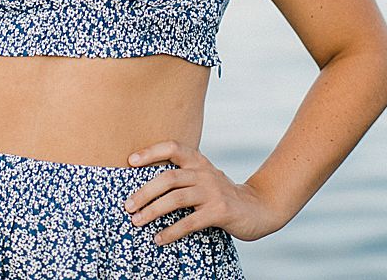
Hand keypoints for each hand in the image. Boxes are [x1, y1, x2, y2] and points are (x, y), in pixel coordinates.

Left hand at [124, 140, 286, 244]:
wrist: (259, 208)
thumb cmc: (222, 195)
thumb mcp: (204, 179)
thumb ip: (184, 177)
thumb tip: (145, 186)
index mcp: (199, 162)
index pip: (174, 148)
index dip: (151, 151)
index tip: (130, 161)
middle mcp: (205, 173)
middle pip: (169, 177)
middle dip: (144, 191)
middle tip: (127, 206)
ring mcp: (213, 191)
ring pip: (176, 198)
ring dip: (153, 211)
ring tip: (137, 221)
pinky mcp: (220, 211)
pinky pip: (190, 221)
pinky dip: (171, 231)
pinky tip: (159, 239)